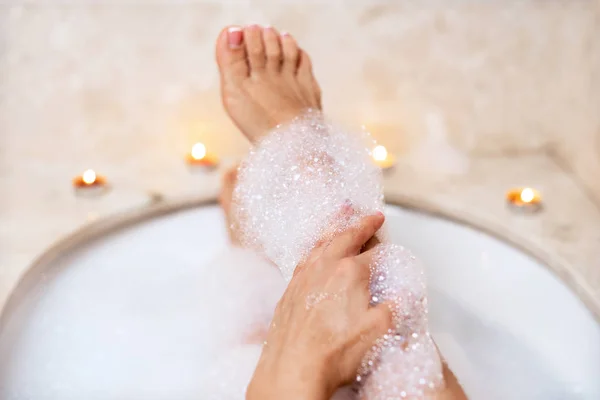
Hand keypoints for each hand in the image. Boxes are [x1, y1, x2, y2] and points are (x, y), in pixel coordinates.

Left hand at [246, 213, 391, 399]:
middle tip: (371, 217)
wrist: (293, 368)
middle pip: (345, 237)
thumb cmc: (331, 353)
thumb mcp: (378, 332)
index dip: (384, 248)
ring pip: (321, 243)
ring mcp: (303, 277)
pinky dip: (314, 247)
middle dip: (360, 224)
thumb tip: (401, 296)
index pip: (373, 253)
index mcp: (349, 273)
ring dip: (334, 228)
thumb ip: (394, 308)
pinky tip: (314, 251)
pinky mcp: (290, 289)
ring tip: (341, 218)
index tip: (390, 244)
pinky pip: (303, 258)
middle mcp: (324, 268)